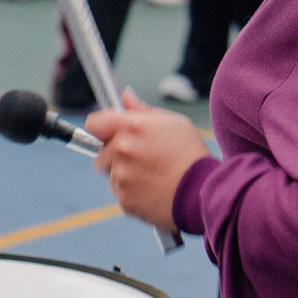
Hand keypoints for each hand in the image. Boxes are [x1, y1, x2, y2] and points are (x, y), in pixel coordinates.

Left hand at [85, 91, 210, 231]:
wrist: (202, 193)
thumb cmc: (191, 155)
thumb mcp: (175, 124)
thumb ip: (144, 111)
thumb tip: (125, 97)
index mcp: (132, 127)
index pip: (94, 123)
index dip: (102, 128)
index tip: (110, 134)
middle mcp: (122, 151)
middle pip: (101, 153)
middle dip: (115, 156)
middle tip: (143, 159)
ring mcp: (121, 177)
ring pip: (111, 175)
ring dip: (125, 175)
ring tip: (153, 177)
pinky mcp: (124, 200)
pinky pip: (121, 193)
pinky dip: (133, 193)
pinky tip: (154, 190)